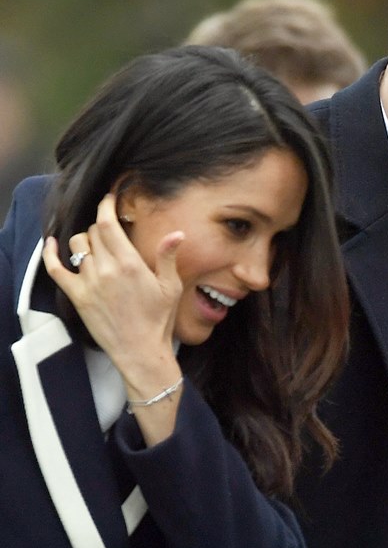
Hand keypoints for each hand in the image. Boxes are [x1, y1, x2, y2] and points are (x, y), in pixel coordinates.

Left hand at [43, 194, 184, 396]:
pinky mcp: (77, 296)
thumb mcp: (170, 286)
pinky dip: (50, 254)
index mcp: (130, 263)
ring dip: (86, 239)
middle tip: (112, 228)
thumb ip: (168, 257)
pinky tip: (51, 244)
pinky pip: (56, 269)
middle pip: (93, 231)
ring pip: (78, 245)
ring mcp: (88, 282)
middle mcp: (106, 269)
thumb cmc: (158, 319)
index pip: (108, 223)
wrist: (139, 350)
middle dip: (102, 224)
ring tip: (98, 244)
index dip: (106, 205)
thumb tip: (177, 234)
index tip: (110, 197)